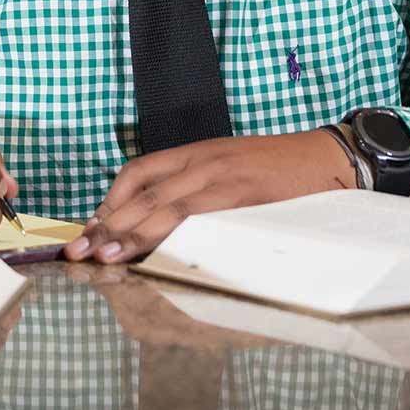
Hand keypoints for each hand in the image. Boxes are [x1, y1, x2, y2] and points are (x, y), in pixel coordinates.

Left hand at [63, 130, 356, 263]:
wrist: (331, 157)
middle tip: (78, 251)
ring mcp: (222, 176)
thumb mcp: (233, 169)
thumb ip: (199, 188)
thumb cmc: (284, 171)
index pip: (139, 172)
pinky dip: (169, 234)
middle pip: (141, 191)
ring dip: (128, 232)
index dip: (109, 200)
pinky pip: (197, 215)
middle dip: (106, 223)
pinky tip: (152, 251)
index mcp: (198, 153)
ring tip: (102, 256)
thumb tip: (161, 221)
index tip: (90, 228)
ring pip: (162, 204)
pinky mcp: (243, 195)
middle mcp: (204, 161)